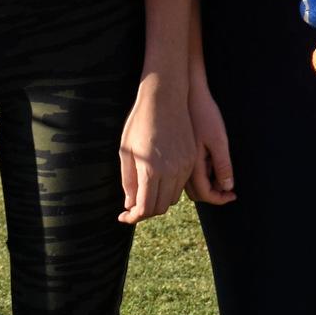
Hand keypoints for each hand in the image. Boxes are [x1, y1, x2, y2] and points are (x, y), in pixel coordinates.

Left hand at [118, 73, 195, 223]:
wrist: (165, 97)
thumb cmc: (140, 122)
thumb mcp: (126, 151)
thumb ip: (128, 181)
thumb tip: (130, 204)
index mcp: (151, 170)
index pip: (145, 208)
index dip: (133, 217)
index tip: (124, 216)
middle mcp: (170, 171)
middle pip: (161, 207)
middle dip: (146, 211)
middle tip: (134, 206)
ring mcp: (184, 165)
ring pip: (173, 198)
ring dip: (159, 200)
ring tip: (146, 193)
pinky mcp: (191, 159)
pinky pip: (182, 184)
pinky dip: (170, 189)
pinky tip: (159, 180)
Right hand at [187, 73, 235, 205]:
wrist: (189, 92)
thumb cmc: (205, 113)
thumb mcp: (219, 140)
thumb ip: (222, 165)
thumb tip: (227, 188)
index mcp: (191, 165)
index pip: (204, 194)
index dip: (220, 199)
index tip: (233, 195)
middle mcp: (182, 165)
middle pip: (197, 192)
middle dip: (214, 194)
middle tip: (229, 188)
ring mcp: (180, 158)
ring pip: (193, 183)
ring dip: (208, 184)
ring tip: (222, 173)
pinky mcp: (181, 150)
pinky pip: (191, 171)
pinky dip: (203, 173)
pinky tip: (212, 160)